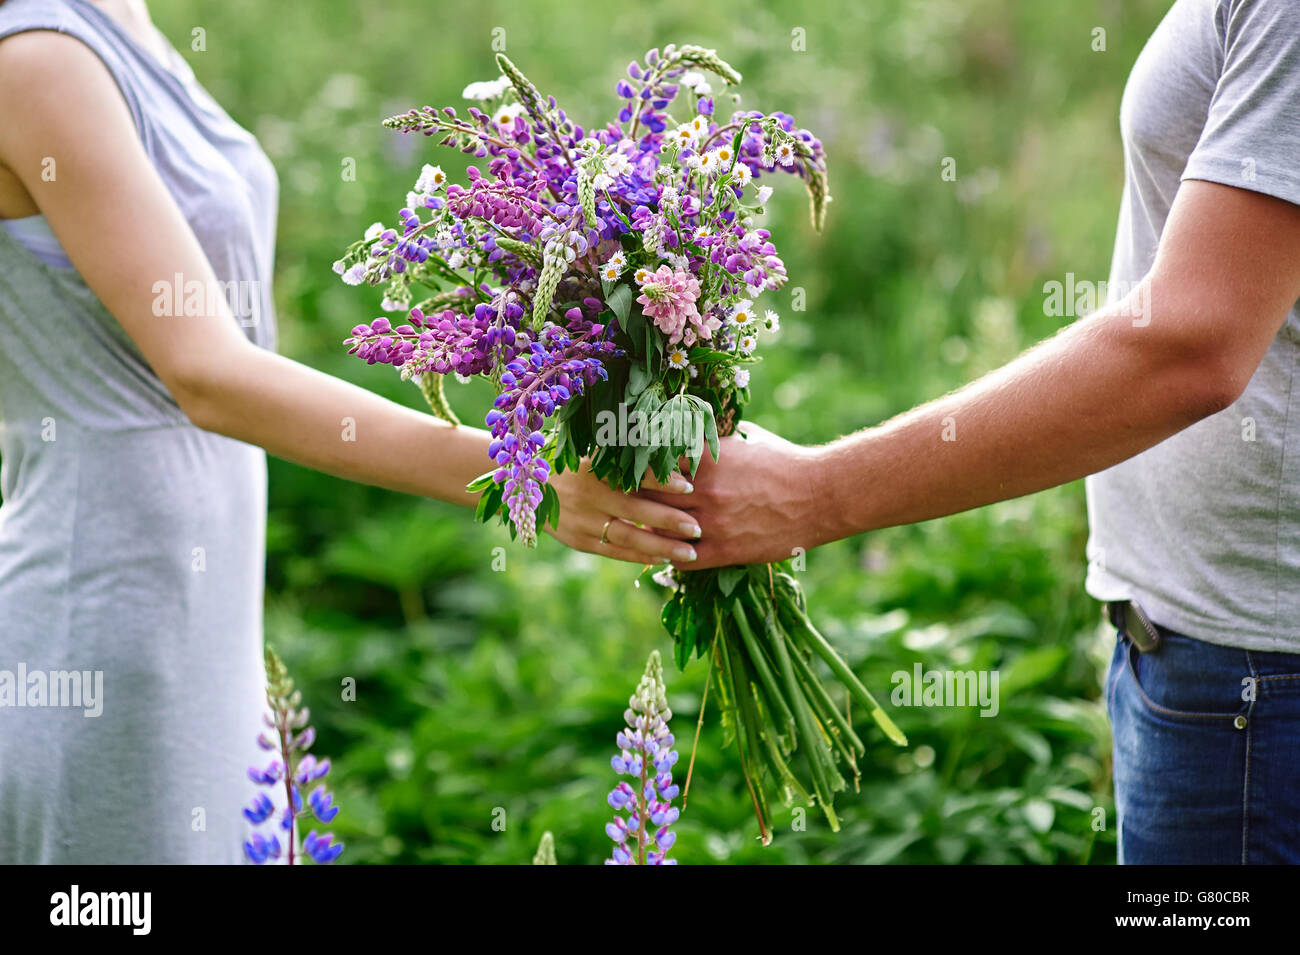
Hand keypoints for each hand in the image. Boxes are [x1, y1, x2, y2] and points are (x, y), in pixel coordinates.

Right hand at [546, 462, 702, 564]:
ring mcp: (583, 520)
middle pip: (636, 509)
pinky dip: (640, 556)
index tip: (689, 486)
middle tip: (699, 528)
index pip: (634, 474)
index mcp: (595, 466)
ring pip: (628, 536)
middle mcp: (590, 494)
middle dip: (670, 520)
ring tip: (690, 553)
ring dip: (661, 546)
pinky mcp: (578, 540)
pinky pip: (614, 551)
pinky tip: (664, 558)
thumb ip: (629, 456)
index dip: (662, 480)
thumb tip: (674, 459)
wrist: (528, 486)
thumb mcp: (596, 453)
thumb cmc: (574, 463)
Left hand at [642, 421, 825, 568]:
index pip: (652, 462)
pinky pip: (682, 557)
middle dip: (638, 496)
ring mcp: (713, 522)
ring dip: (651, 527)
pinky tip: (668, 549)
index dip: (641, 467)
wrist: (818, 495)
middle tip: (628, 499)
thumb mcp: (745, 437)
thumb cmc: (782, 460)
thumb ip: (713, 436)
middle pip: (649, 495)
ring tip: (645, 525)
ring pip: (660, 529)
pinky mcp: (725, 550)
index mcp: (706, 458)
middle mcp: (704, 490)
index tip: (635, 470)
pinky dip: (671, 554)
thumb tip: (688, 428)